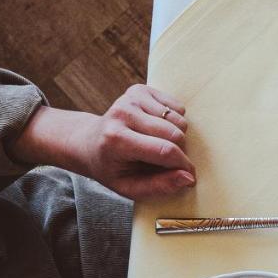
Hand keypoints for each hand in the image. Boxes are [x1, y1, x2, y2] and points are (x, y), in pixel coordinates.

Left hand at [70, 85, 195, 198]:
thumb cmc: (112, 168)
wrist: (88, 142)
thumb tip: (189, 178)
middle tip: (168, 162)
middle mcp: (122, 113)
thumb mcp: (129, 188)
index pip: (165, 150)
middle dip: (180, 152)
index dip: (184, 165)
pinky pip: (178, 108)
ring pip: (179, 121)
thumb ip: (159, 186)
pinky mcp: (140, 90)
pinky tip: (158, 128)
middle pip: (175, 134)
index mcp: (116, 139)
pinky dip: (175, 122)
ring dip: (178, 137)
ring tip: (159, 144)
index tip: (190, 177)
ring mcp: (131, 98)